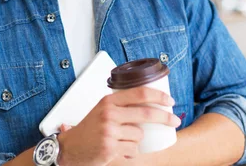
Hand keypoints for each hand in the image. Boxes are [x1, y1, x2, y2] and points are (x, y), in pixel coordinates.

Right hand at [56, 86, 180, 165]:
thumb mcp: (103, 110)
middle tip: (175, 121)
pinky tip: (118, 150)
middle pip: (146, 114)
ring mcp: (109, 131)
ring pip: (139, 135)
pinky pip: (133, 150)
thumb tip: (151, 102)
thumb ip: (121, 105)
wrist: (70, 147)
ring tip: (121, 140)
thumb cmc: (89, 129)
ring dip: (136, 140)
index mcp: (108, 101)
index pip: (139, 93)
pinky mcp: (110, 148)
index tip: (170, 101)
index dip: (158, 96)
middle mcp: (109, 114)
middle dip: (165, 118)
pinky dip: (130, 152)